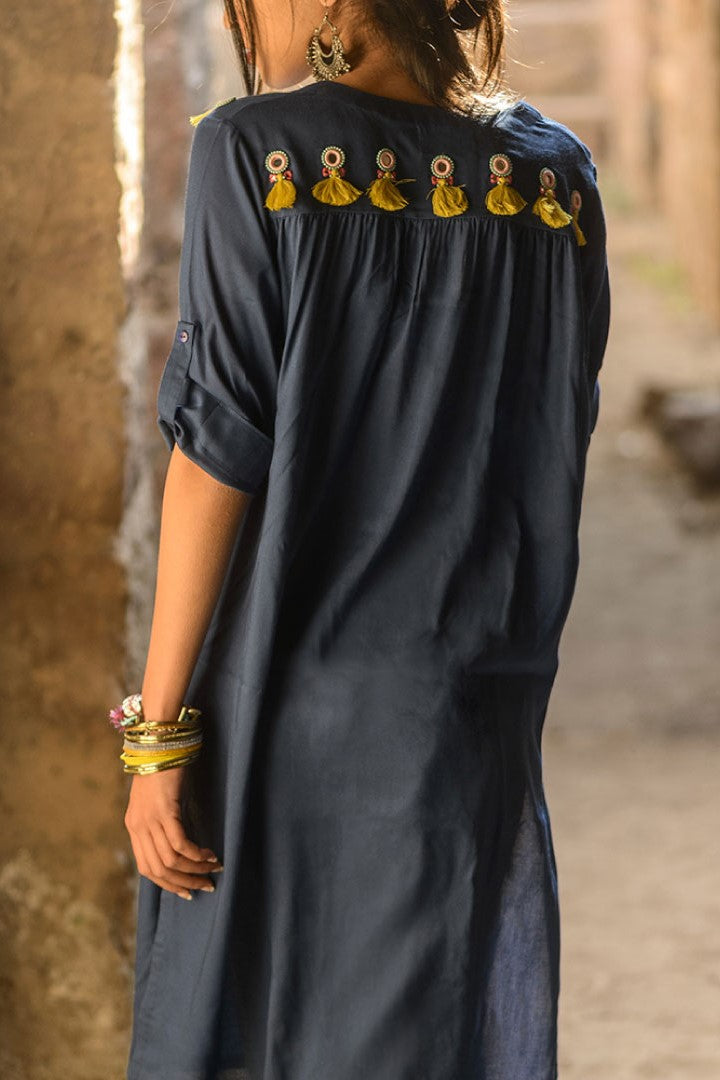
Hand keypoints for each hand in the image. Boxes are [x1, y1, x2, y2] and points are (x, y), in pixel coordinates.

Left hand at [124, 764, 222, 899]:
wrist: (161, 744)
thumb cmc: (164, 769)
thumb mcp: (157, 801)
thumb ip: (162, 823)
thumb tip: (181, 847)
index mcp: (134, 827)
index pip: (146, 869)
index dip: (167, 884)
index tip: (187, 891)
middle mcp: (139, 827)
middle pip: (158, 870)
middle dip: (183, 883)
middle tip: (205, 886)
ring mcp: (150, 820)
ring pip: (171, 860)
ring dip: (194, 870)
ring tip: (213, 870)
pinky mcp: (165, 811)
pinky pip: (180, 844)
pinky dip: (196, 854)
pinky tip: (210, 855)